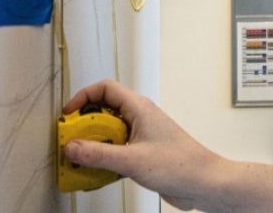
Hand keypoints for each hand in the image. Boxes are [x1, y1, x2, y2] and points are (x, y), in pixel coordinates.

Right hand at [64, 80, 272, 212]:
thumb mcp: (132, 160)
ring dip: (94, 145)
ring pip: (109, 133)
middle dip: (85, 126)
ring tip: (81, 161)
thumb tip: (72, 147)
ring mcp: (141, 136)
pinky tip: (97, 173)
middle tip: (72, 142)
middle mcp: (139, 118)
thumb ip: (99, 155)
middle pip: (103, 112)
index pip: (105, 89)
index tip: (69, 115)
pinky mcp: (143, 153)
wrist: (203, 183)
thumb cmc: (181, 165)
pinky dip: (104, 159)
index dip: (83, 97)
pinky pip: (117, 150)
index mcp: (139, 108)